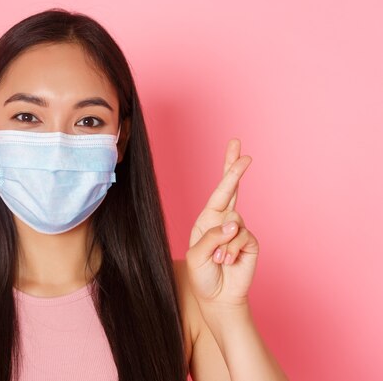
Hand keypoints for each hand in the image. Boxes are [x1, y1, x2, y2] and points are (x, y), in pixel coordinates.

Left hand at [185, 139, 258, 307]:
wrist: (217, 298)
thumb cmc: (202, 275)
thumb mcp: (197, 255)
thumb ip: (213, 236)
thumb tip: (234, 223)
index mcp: (207, 219)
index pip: (219, 191)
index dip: (229, 170)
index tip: (237, 149)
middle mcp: (224, 221)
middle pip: (233, 190)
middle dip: (236, 169)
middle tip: (244, 153)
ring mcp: (239, 230)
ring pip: (234, 222)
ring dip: (223, 244)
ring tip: (219, 260)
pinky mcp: (250, 242)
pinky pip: (242, 238)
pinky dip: (232, 250)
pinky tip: (229, 261)